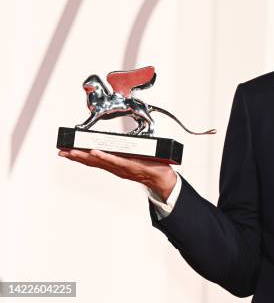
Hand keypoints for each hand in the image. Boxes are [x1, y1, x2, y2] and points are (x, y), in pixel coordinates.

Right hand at [58, 149, 176, 200]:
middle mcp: (116, 168)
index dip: (79, 156)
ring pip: (100, 161)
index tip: (66, 150)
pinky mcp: (131, 166)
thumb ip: (122, 153)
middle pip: (92, 161)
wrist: (163, 178)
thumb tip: (115, 144)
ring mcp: (122, 167)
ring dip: (85, 156)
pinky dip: (105, 157)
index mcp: (115, 165)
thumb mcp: (132, 158)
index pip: (94, 160)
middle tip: (62, 151)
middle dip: (76, 156)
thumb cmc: (150, 167)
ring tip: (72, 152)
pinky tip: (95, 152)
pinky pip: (116, 161)